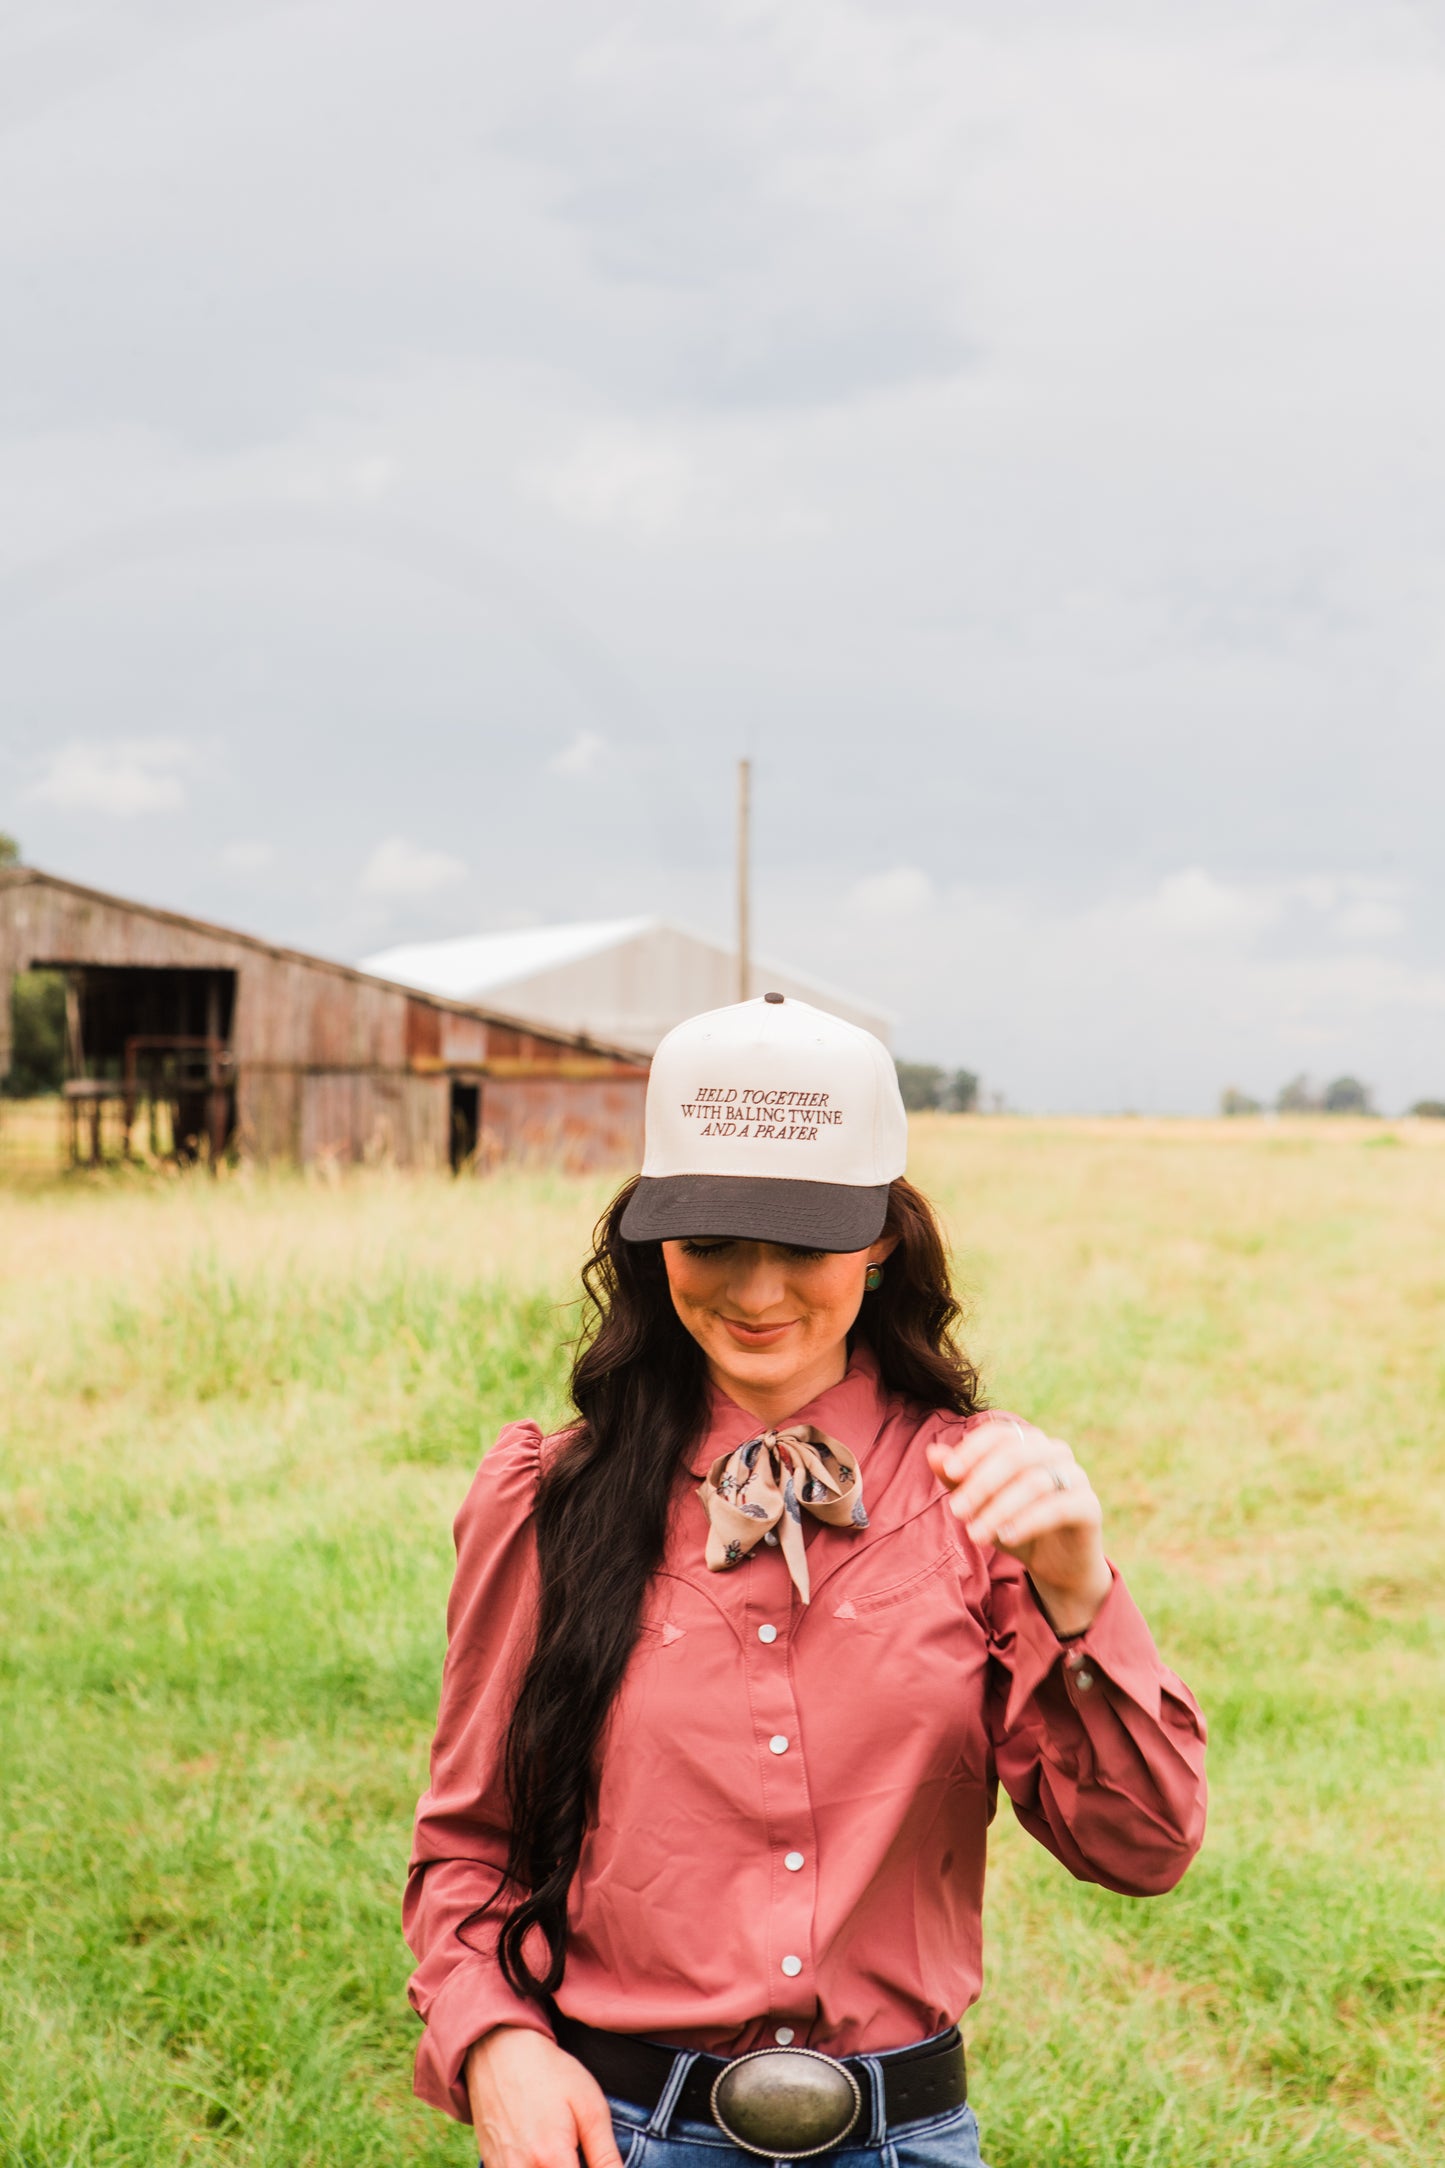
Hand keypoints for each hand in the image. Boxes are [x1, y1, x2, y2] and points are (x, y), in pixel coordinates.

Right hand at [465, 2024, 623, 2167]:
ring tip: (561, 2154)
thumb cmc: (549, 2073)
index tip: (592, 2162)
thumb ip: (605, 2155)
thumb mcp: (589, 2105)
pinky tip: (541, 2154)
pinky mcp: (490, 2165)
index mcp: (552, 2157)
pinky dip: (532, 2167)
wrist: (499, 2050)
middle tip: (575, 2153)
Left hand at [926, 1416, 1111, 1636]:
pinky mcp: (1089, 1506)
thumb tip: (932, 1453)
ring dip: (999, 1508)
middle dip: (981, 1483)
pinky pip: (1058, 1507)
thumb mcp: (981, 1504)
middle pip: (1015, 1455)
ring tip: (975, 1534)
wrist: (1057, 1565)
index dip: (973, 1449)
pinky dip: (1028, 1521)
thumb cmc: (1015, 1525)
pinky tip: (1006, 1537)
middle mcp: (1054, 1452)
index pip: (998, 1434)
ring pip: (1034, 1482)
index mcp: (1028, 1442)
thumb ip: (958, 1478)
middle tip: (956, 1511)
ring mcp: (1076, 1476)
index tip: (950, 1472)